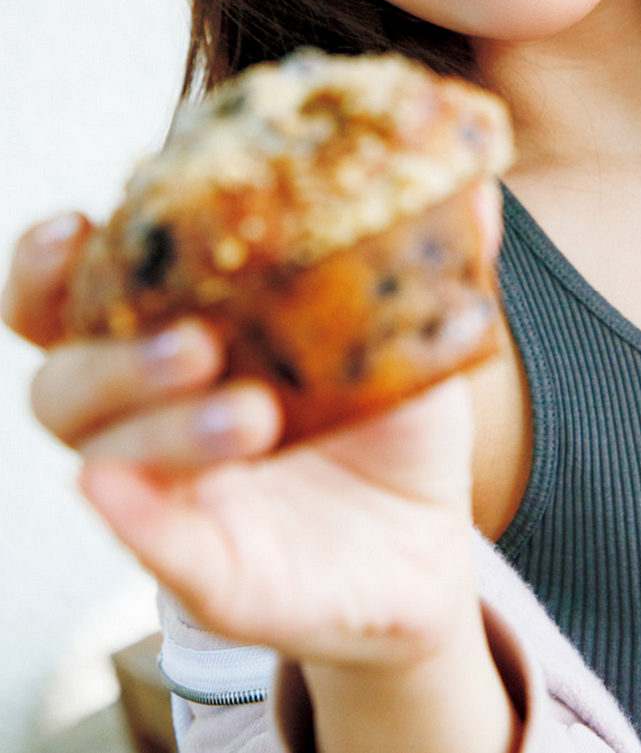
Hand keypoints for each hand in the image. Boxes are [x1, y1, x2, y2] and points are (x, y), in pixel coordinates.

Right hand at [2, 215, 480, 668]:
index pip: (75, 299)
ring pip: (108, 459)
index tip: (79, 223)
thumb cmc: (391, 419)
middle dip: (113, 355)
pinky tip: (129, 492)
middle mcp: (156, 415)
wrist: (433, 538)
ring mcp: (178, 497)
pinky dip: (141, 521)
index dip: (51, 263)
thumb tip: (476, 180)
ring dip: (160, 429)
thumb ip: (424, 261)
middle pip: (68, 381)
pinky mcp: (212, 572)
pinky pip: (158, 550)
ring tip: (249, 413)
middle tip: (197, 339)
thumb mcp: (409, 332)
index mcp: (183, 337)